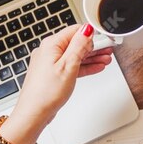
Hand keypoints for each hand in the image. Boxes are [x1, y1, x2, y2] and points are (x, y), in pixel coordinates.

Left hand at [1, 25, 112, 143]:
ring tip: (106, 59)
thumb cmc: (46, 93)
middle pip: (76, 43)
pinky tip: (95, 67)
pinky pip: (71, 65)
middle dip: (94, 47)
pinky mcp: (52, 73)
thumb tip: (86, 30)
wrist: (33, 113)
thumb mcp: (68, 65)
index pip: (75, 31)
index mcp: (51, 45)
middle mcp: (49, 51)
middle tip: (109, 49)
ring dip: (91, 57)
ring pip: (74, 55)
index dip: (92, 34)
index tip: (105, 39)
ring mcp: (50, 63)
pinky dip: (83, 66)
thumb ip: (79, 46)